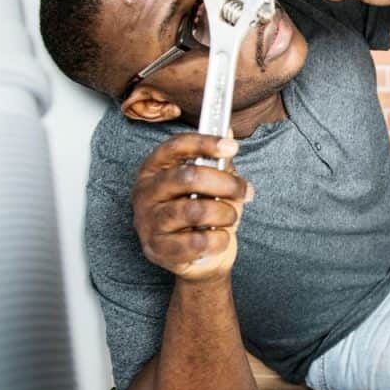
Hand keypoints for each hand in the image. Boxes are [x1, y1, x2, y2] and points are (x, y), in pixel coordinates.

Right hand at [130, 133, 252, 282]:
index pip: (175, 147)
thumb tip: (228, 131)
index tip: (231, 147)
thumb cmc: (206, 213)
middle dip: (225, 183)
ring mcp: (148, 222)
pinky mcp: (158, 249)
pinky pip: (198, 241)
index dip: (205, 143)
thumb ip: (218, 159)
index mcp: (154, 169)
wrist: (203, 257)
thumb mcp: (214, 183)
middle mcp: (145, 193)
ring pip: (194, 210)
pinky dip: (220, 239)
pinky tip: (221, 238)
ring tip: (230, 217)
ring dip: (224, 213)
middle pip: (187, 177)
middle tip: (244, 190)